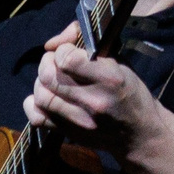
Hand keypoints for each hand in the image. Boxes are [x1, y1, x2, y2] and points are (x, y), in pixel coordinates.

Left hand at [24, 22, 173, 162]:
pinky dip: (34, 105)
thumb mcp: (120, 64)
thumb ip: (90, 46)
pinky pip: (37, 118)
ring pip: (41, 95)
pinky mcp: (71, 133)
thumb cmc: (131, 93)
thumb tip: (57, 39)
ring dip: (41, 82)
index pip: (67, 59)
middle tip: (57, 62)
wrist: (140, 134)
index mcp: (110, 79)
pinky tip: (45, 98)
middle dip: (48, 62)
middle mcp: (93, 101)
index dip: (63, 50)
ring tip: (52, 80)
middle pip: (48, 76)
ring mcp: (80, 121)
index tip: (70, 51)